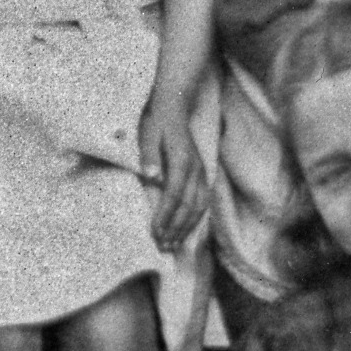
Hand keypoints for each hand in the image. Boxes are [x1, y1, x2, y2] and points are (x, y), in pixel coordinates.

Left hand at [138, 87, 210, 252]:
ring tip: (174, 243)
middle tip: (163, 246)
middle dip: (176, 228)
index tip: (155, 232)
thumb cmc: (156, 121)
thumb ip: (149, 157)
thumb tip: (151, 178)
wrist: (174, 104)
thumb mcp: (147, 135)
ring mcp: (201, 171)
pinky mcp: (201, 173)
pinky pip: (203, 200)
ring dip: (187, 227)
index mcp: (182, 160)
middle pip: (189, 206)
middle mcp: (195, 169)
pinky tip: (187, 228)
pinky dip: (196, 218)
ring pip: (199, 206)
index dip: (165, 216)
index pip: (174, 195)